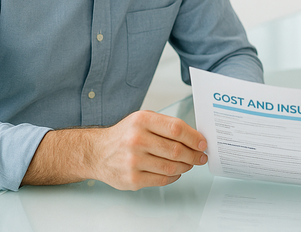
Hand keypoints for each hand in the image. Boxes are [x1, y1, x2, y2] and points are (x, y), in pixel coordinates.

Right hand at [89, 110, 207, 189]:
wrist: (97, 152)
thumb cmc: (124, 135)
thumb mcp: (143, 120)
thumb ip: (167, 126)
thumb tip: (195, 138)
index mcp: (142, 121)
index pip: (177, 129)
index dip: (194, 138)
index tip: (203, 143)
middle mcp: (136, 140)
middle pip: (176, 150)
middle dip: (194, 155)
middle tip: (200, 157)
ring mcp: (133, 161)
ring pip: (171, 167)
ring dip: (186, 166)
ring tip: (189, 164)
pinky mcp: (132, 179)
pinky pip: (162, 180)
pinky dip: (173, 176)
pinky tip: (175, 172)